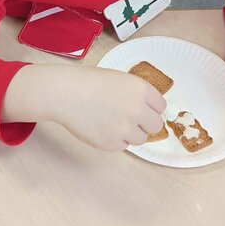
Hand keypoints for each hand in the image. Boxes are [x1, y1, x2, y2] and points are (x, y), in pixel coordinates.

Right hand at [3, 64, 165, 150]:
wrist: (64, 93)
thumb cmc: (88, 83)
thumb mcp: (119, 79)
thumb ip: (136, 94)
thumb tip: (148, 112)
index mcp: (140, 89)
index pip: (161, 106)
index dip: (151, 108)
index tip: (143, 109)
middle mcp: (137, 109)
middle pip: (155, 125)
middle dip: (144, 123)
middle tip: (130, 119)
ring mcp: (125, 128)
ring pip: (140, 139)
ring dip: (130, 133)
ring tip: (111, 122)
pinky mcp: (111, 143)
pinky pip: (123, 146)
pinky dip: (115, 139)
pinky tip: (102, 127)